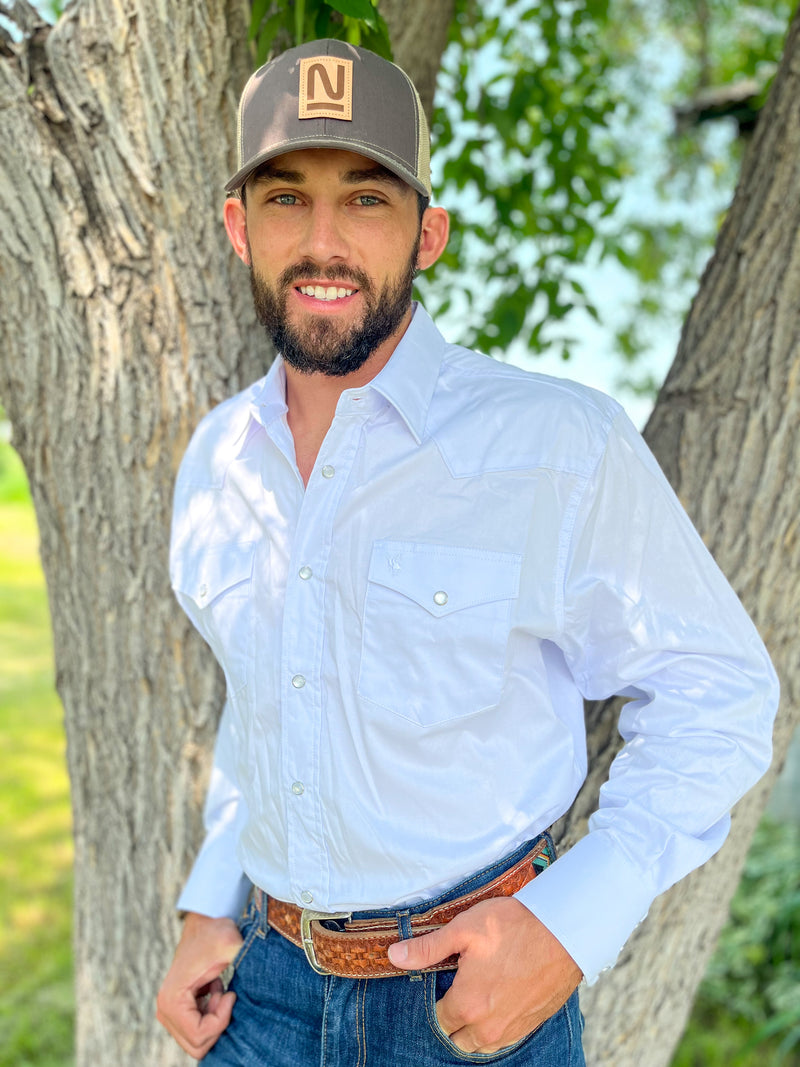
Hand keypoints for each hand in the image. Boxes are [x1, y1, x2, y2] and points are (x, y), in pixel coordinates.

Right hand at [156, 911, 243, 1059]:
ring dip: (214, 1020)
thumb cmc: (217, 932)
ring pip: (197, 1040)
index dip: (221, 1020)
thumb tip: (259, 977)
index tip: (230, 994)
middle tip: (225, 996)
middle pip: (196, 1045)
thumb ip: (243, 959)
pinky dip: (211, 1016)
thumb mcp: (231, 944)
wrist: (206, 922)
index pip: (199, 1035)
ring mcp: (168, 1012)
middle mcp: (164, 1009)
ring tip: (220, 992)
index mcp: (172, 999)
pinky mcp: (175, 1010)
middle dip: (217, 1025)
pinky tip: (215, 992)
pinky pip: (196, 1031)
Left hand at [387, 897, 581, 1054]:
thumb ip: (427, 948)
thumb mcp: (465, 929)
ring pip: (481, 1044)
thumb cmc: (514, 925)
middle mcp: (489, 1027)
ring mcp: (512, 1029)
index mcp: (468, 1004)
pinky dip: (495, 1028)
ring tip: (476, 997)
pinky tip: (496, 1002)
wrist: (565, 930)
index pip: (438, 1020)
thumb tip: (394, 957)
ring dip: (473, 1028)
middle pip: (457, 1038)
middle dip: (452, 1019)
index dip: (436, 1000)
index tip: (441, 982)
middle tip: (457, 989)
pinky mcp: (531, 1025)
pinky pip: (504, 1040)